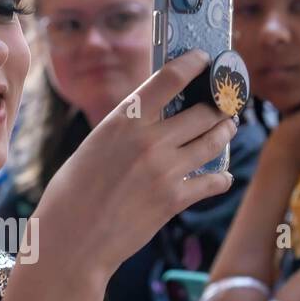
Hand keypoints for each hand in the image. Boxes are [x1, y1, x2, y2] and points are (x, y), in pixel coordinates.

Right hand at [36, 50, 236, 281]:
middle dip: (218, 106)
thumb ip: (127, 129)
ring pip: (214, 140)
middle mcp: (148, 140)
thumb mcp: (95, 145)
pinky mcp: (174, 200)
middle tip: (222, 106)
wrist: (72, 240)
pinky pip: (213, 181)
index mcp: (124, 120)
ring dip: (225, 132)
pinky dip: (220, 178)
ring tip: (227, 129)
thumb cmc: (73, 193)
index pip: (171, 77)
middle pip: (203, 110)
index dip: (195, 64)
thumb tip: (155, 118)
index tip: (205, 60)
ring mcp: (164, 170)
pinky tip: (220, 177)